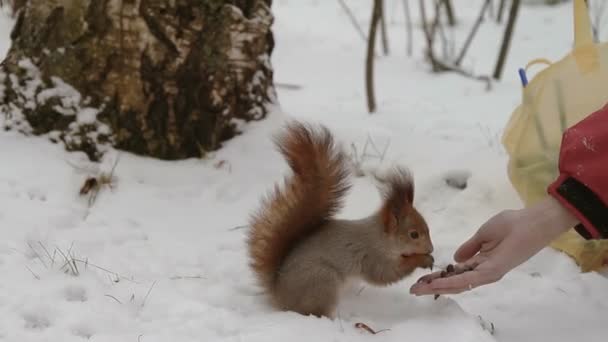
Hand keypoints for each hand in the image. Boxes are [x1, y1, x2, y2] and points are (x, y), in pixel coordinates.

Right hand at [409, 196, 578, 295]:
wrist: (531, 222)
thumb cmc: (511, 224)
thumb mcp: (484, 234)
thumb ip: (470, 247)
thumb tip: (455, 258)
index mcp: (481, 262)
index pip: (455, 273)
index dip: (438, 277)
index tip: (421, 279)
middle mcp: (483, 271)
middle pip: (454, 283)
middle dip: (433, 287)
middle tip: (414, 290)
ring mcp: (488, 272)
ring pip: (459, 285)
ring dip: (438, 287)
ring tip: (420, 289)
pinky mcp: (493, 271)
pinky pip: (469, 279)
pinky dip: (452, 282)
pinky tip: (438, 284)